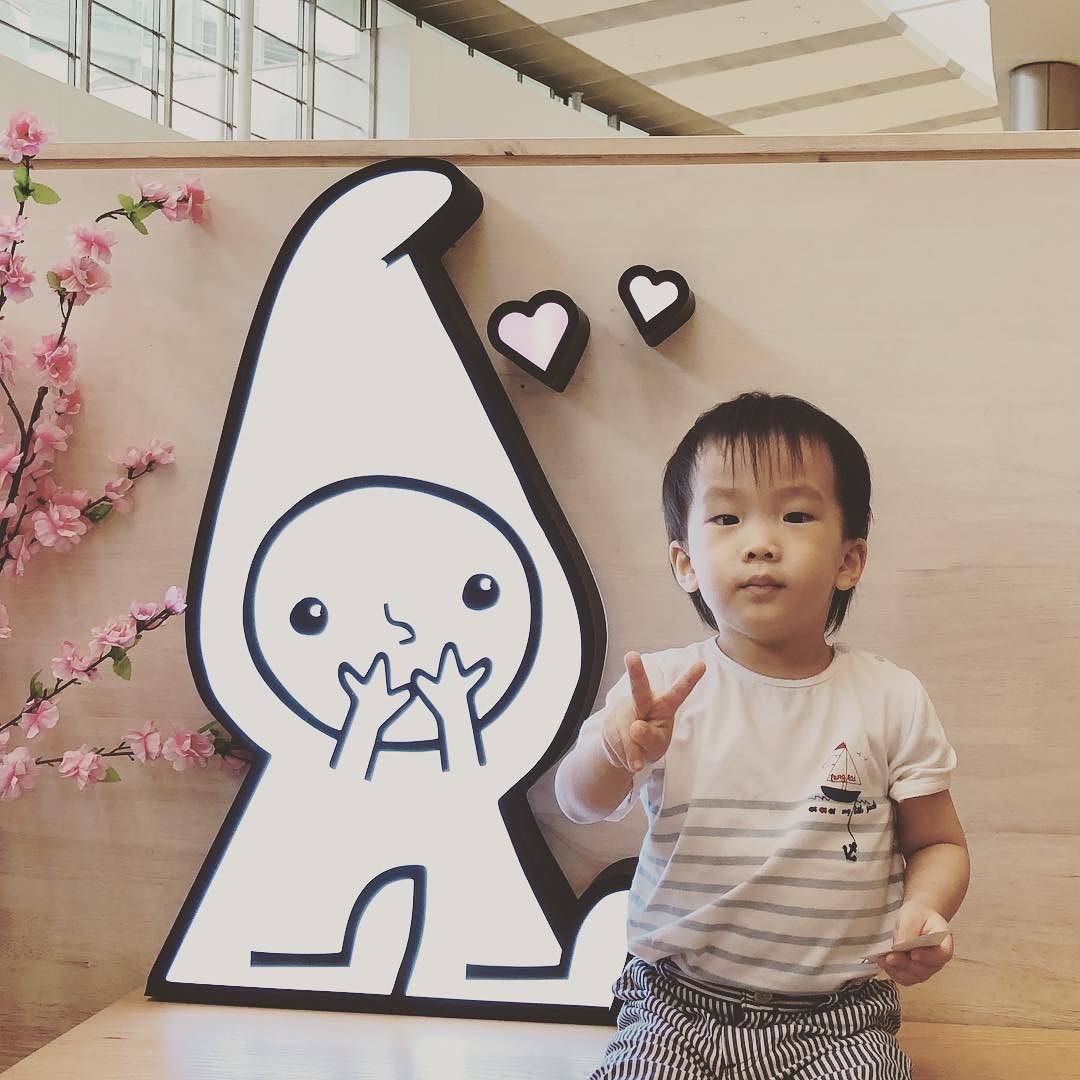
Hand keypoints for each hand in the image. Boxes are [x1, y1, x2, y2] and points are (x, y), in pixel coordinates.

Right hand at [601, 652, 705, 772]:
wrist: (623, 753)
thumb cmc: (648, 743)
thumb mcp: (657, 746)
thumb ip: (650, 738)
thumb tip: (635, 728)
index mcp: (663, 705)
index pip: (678, 692)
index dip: (690, 679)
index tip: (703, 665)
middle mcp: (642, 701)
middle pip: (639, 688)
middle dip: (635, 671)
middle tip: (632, 656)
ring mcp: (623, 708)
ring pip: (624, 728)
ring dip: (630, 750)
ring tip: (636, 762)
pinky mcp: (608, 719)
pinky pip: (613, 739)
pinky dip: (621, 754)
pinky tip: (624, 756)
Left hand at [875, 901, 952, 985]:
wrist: (916, 919)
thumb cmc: (918, 917)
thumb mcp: (913, 916)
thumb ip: (908, 930)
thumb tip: (900, 945)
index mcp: (944, 943)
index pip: (941, 954)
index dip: (928, 957)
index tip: (913, 954)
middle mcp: (937, 960)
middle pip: (924, 968)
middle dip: (905, 964)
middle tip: (891, 957)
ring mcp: (926, 969)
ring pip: (913, 976)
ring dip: (896, 970)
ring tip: (883, 960)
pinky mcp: (914, 973)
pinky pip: (905, 978)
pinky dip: (893, 972)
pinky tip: (884, 963)